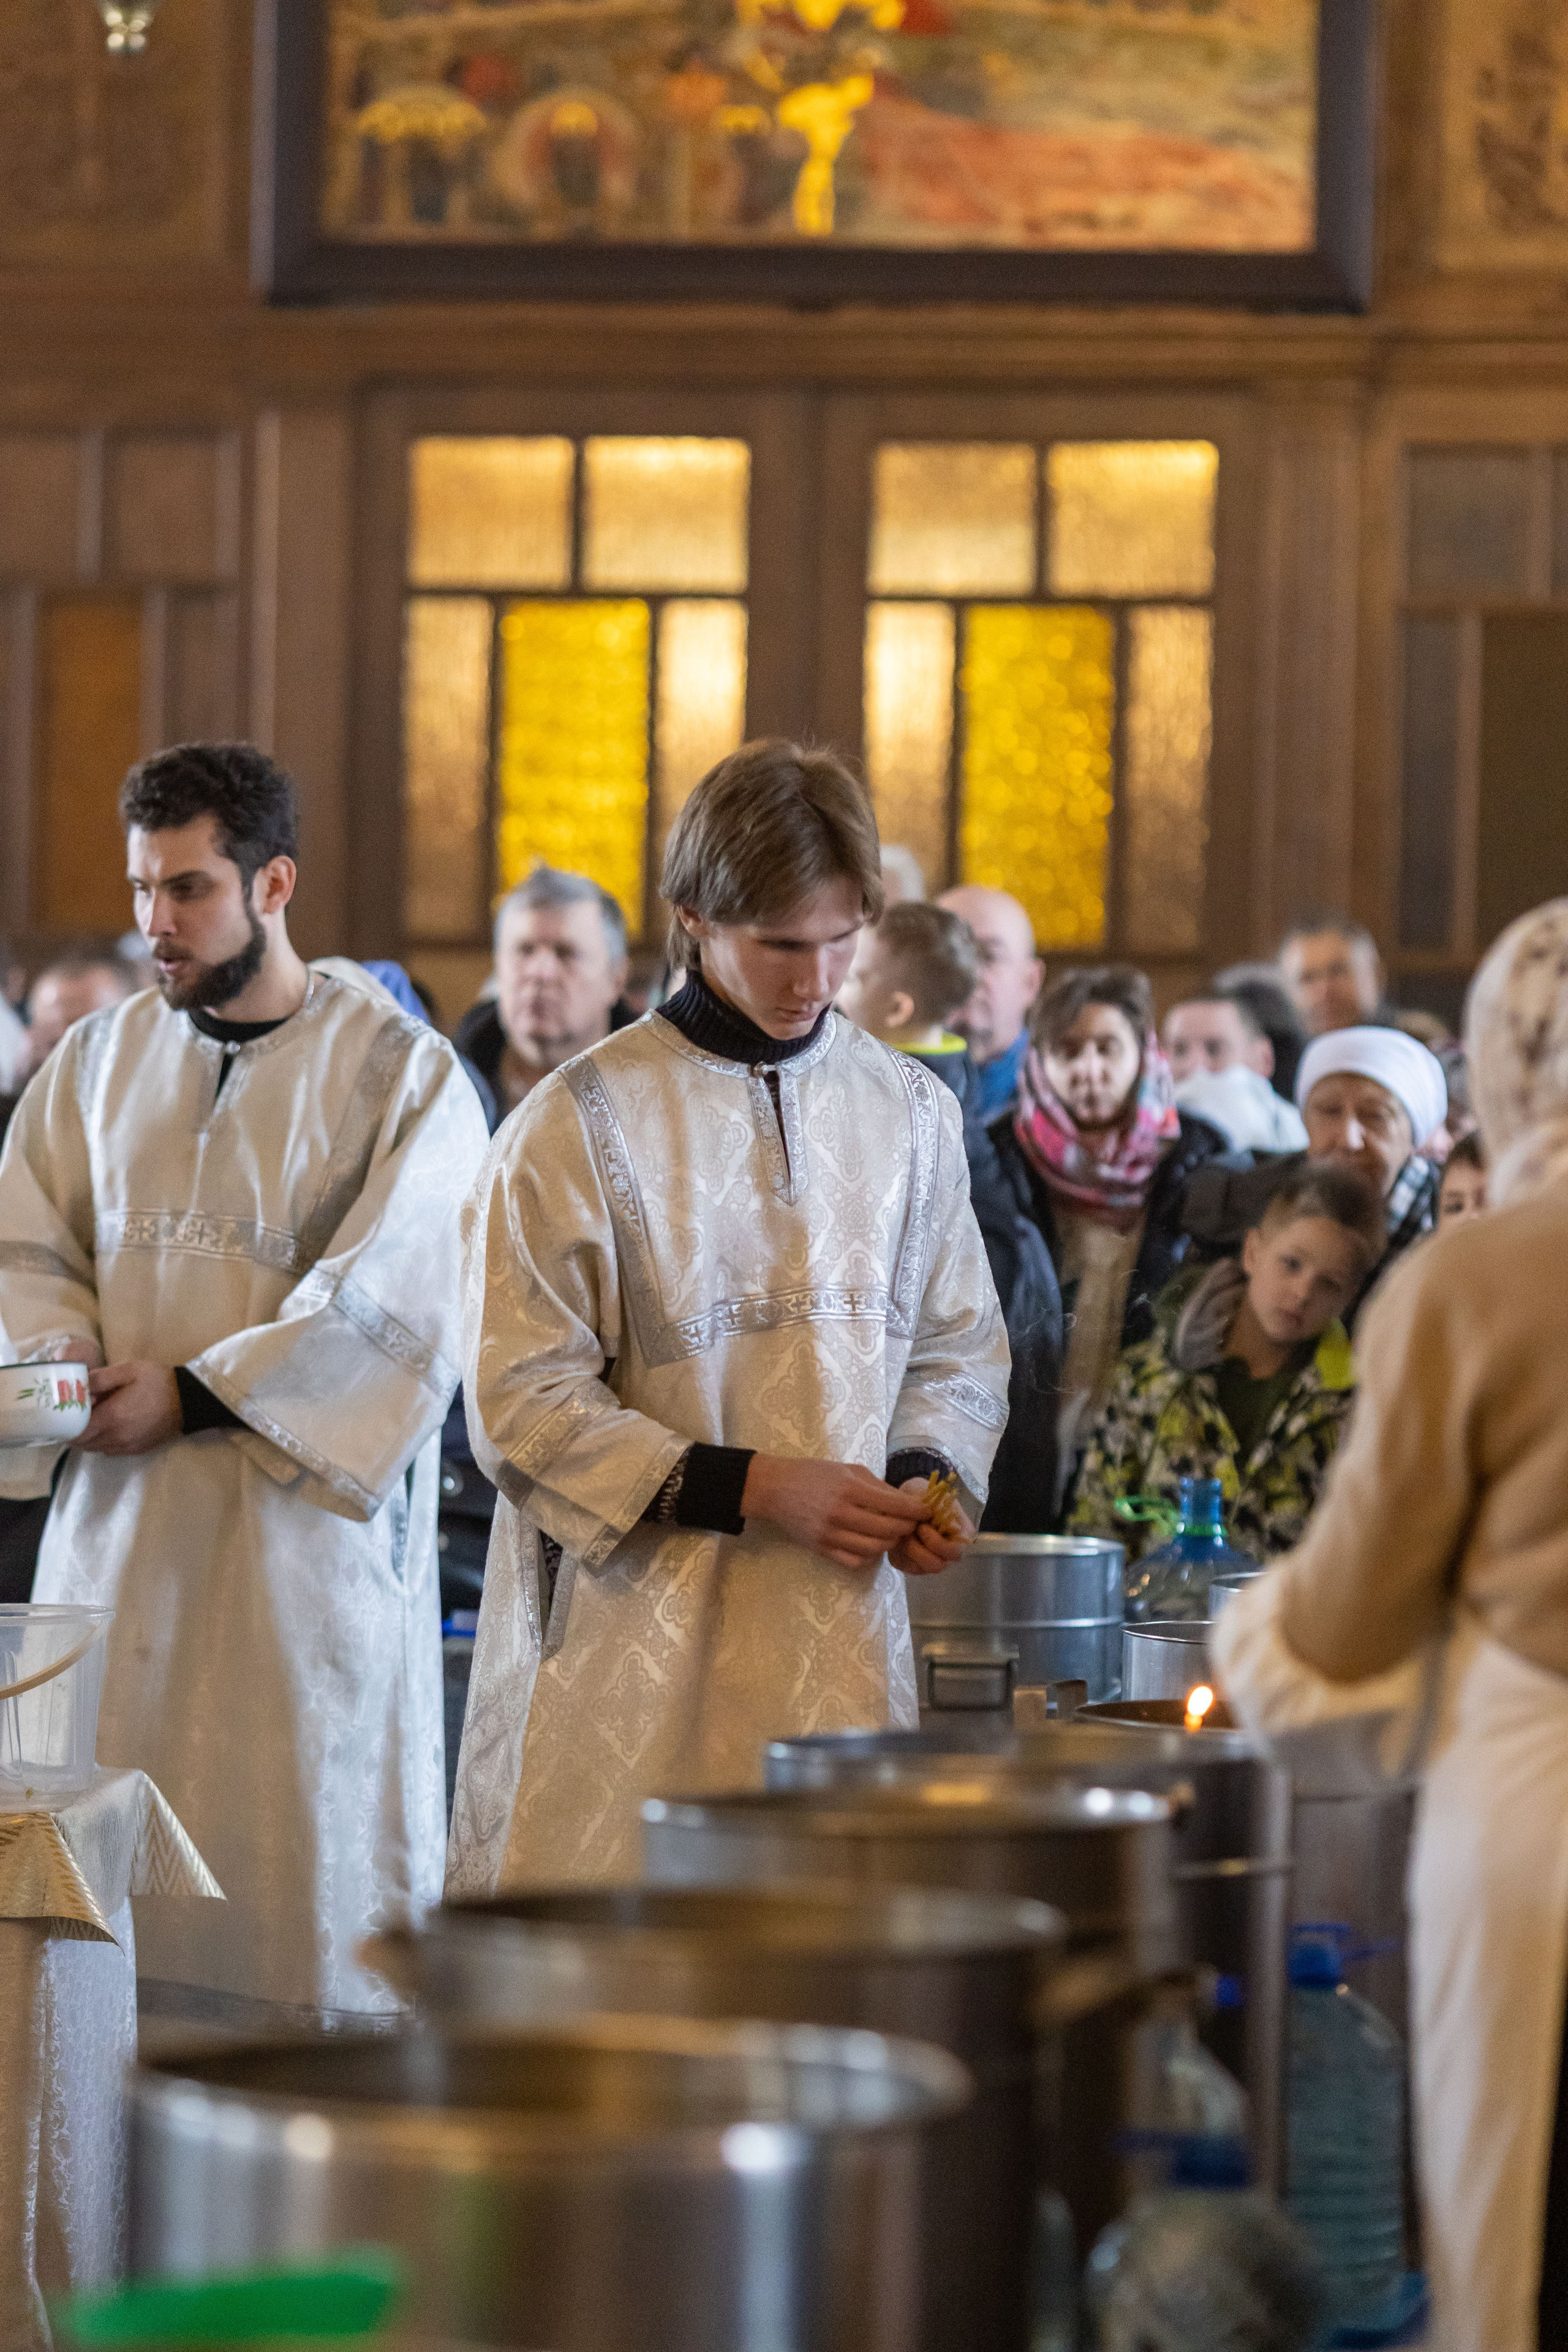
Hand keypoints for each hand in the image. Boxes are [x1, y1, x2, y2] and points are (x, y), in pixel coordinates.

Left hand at [74, 1362, 181, 1455]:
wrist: (189, 1401)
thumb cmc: (158, 1382)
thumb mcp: (129, 1370)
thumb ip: (101, 1378)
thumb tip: (79, 1383)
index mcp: (111, 1417)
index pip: (76, 1432)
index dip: (66, 1426)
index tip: (65, 1413)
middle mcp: (116, 1437)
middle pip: (83, 1443)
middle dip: (75, 1431)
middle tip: (77, 1415)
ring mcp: (126, 1446)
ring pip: (95, 1448)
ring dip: (89, 1438)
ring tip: (94, 1420)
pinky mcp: (136, 1450)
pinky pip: (110, 1451)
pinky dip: (103, 1442)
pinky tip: (111, 1428)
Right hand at [741, 1454, 927, 1571]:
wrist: (776, 1489)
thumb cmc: (814, 1474)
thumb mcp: (848, 1470)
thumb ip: (878, 1486)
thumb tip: (907, 1502)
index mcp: (850, 1489)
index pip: (895, 1505)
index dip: (916, 1510)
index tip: (926, 1511)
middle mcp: (841, 1514)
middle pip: (889, 1530)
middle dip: (907, 1527)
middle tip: (911, 1523)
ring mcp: (830, 1535)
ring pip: (875, 1548)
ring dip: (890, 1542)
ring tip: (892, 1532)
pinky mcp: (822, 1550)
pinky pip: (856, 1560)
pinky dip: (869, 1554)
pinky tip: (870, 1543)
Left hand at [889, 1476, 973, 1577]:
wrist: (902, 1498)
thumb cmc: (923, 1494)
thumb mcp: (934, 1495)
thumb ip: (945, 1510)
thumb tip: (955, 1528)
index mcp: (960, 1536)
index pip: (956, 1552)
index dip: (939, 1543)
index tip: (923, 1526)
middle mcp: (947, 1553)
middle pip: (938, 1565)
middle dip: (922, 1548)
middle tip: (913, 1529)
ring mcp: (929, 1561)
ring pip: (921, 1567)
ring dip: (910, 1548)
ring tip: (904, 1530)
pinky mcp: (911, 1564)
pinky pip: (904, 1564)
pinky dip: (899, 1550)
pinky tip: (898, 1535)